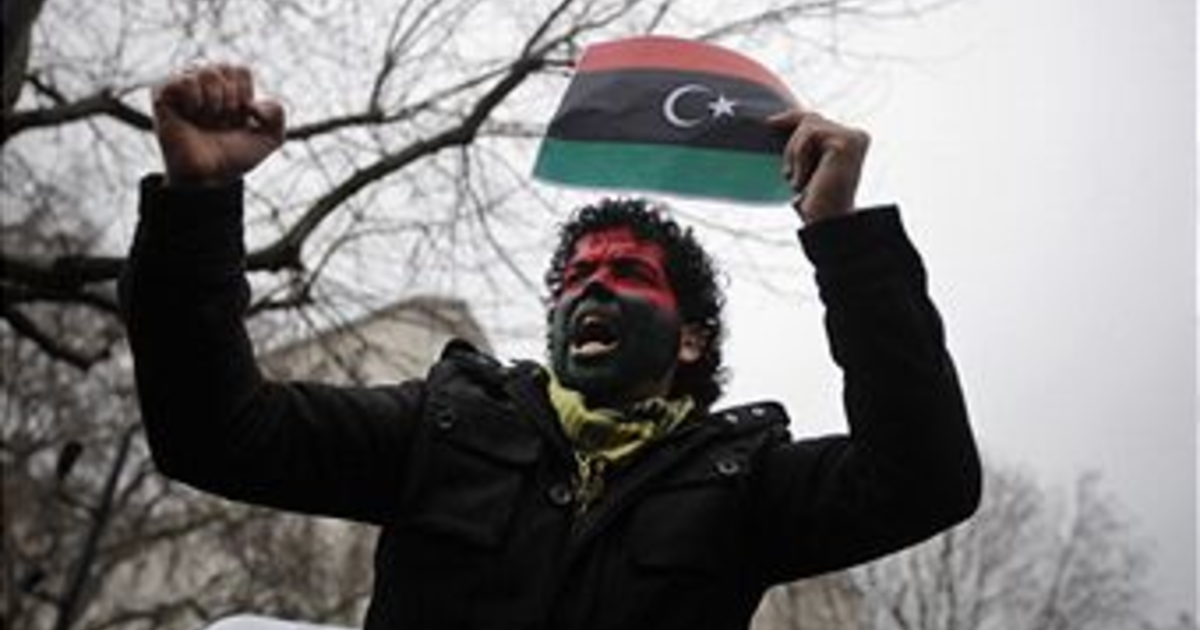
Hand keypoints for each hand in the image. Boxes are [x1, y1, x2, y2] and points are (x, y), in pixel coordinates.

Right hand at [152, 64, 284, 186]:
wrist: (209, 177)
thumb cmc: (235, 157)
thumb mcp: (271, 138)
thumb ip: (278, 113)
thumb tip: (254, 102)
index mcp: (226, 86)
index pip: (241, 70)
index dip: (244, 98)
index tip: (237, 120)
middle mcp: (204, 82)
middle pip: (226, 67)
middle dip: (230, 100)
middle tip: (220, 122)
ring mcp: (182, 86)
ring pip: (206, 70)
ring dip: (214, 100)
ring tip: (206, 119)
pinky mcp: (162, 94)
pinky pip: (183, 79)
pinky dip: (194, 98)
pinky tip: (191, 114)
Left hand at [769, 108, 869, 223]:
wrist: (825, 222)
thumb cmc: (815, 201)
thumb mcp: (806, 166)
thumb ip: (803, 145)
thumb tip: (776, 123)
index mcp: (851, 141)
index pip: (817, 119)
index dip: (791, 117)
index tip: (769, 123)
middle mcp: (857, 136)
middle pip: (810, 118)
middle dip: (791, 144)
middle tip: (786, 172)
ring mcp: (853, 137)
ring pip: (807, 125)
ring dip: (793, 154)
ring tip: (797, 181)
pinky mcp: (845, 142)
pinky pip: (809, 136)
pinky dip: (798, 157)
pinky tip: (802, 180)